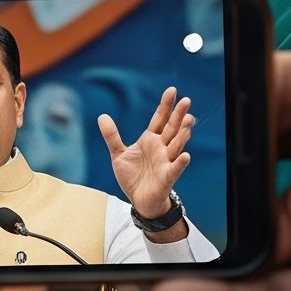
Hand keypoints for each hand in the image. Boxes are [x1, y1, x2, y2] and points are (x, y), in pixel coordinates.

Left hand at [99, 87, 194, 218]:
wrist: (139, 200)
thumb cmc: (132, 177)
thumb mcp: (118, 154)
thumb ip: (112, 136)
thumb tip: (102, 115)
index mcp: (150, 140)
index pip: (160, 119)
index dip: (165, 105)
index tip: (172, 90)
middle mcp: (161, 148)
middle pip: (172, 128)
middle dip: (178, 115)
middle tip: (186, 100)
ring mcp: (165, 162)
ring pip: (176, 145)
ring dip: (183, 134)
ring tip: (189, 120)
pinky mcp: (167, 177)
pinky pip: (174, 169)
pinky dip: (180, 162)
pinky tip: (185, 155)